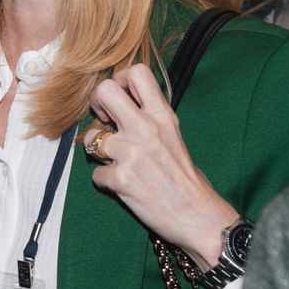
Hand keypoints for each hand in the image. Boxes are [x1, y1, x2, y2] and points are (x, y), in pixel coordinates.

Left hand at [83, 65, 237, 271]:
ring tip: (113, 160)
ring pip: (90, 138)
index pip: (137, 72)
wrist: (198, 215)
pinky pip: (96, 174)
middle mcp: (146, 129)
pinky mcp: (122, 180)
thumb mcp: (174, 136)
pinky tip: (121, 185)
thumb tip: (123, 108)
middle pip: (105, 91)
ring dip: (97, 151)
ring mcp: (132, 153)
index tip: (120, 97)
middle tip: (103, 120)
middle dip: (97, 103)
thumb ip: (151, 119)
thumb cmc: (186, 179)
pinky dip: (105, 181)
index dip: (119, 79)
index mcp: (162, 116)